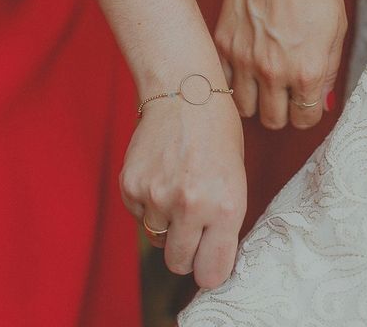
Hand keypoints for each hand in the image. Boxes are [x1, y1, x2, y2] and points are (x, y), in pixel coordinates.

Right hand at [120, 90, 245, 288]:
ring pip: (156, 239)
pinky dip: (148, 205)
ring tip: (177, 189)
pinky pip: (139, 215)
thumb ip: (223, 222)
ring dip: (166, 225)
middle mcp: (190, 207)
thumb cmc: (218, 135)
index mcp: (226, 207)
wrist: (184, 94)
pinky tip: (161, 176)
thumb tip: (209, 260)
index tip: (209, 264)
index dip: (210, 270)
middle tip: (192, 228)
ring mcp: (156, 197)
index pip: (212, 272)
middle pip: (179, 264)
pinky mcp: (130, 186)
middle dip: (186, 253)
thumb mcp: (235, 181)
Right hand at [215, 0, 346, 129]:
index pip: (304, 119)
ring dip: (255, 101)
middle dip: (282, 112)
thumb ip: (327, 72)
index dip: (307, 113)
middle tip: (285, 95)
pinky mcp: (222, 42)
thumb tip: (321, 101)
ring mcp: (243, 58)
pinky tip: (244, 68)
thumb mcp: (336, 30)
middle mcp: (272, 71)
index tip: (305, 103)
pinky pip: (223, 81)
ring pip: (244, 109)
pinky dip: (234, 82)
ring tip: (262, 85)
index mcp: (306, 70)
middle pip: (272, 121)